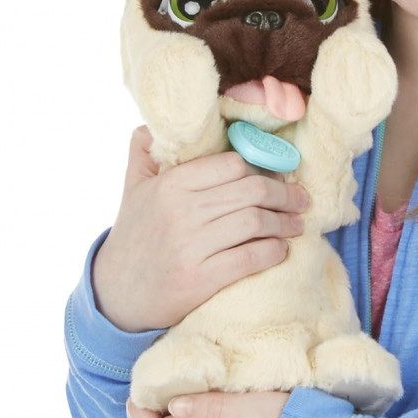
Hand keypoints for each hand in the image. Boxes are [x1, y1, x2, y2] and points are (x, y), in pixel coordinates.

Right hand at [92, 126, 309, 331]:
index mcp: (170, 184)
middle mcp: (181, 212)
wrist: (116, 294)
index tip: (279, 175)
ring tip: (296, 224)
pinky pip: (250, 258)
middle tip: (301, 199)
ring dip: (284, 223)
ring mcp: (190, 247)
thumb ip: (145, 151)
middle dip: (285, 194)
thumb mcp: (133, 188)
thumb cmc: (134, 235)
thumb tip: (158, 123)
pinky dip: (273, 252)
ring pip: (255, 223)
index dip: (263, 168)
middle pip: (252, 191)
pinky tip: (281, 249)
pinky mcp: (199, 280)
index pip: (233, 164)